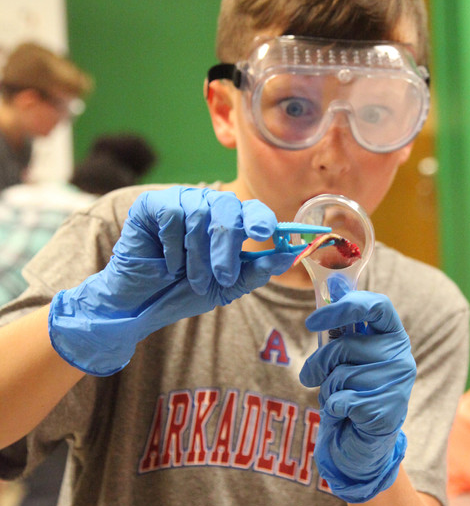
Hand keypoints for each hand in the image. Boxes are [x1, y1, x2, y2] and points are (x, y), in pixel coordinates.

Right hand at [49, 187, 293, 375]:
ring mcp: (179, 202)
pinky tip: (169, 264)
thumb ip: (256, 270)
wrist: (142, 304)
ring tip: (191, 279)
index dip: (260, 218)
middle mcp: (207, 205)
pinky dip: (173, 244)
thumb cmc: (184, 291)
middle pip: (227, 208)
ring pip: (200, 213)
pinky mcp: (151, 205)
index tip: (264, 233)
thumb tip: (289, 256)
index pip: (251, 209)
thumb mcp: (226, 285)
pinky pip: (172, 214)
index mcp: (229, 221)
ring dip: (198, 255)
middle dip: (227, 247)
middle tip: (224, 276)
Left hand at [299, 287, 415, 502]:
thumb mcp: (346, 354)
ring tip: (339, 398)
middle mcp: (401, 357)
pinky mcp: (387, 412)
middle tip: (314, 375)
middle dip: (321, 363)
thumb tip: (334, 282)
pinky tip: (345, 414)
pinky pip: (341, 400)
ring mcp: (397, 385)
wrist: (364, 441)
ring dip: (328, 389)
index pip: (376, 306)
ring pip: (341, 374)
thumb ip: (342, 323)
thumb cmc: (352, 391)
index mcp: (393, 336)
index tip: (312, 321)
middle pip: (345, 345)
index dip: (343, 307)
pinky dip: (333, 408)